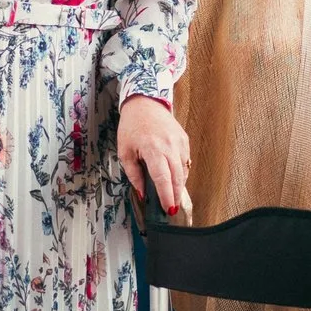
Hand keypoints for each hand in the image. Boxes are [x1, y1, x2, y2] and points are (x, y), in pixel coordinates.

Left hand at [117, 96, 192, 219]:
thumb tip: (142, 194)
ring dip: (178, 185)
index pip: (163, 178)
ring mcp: (179, 142)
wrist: (145, 102)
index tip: (168, 209)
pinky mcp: (184, 139)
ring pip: (183, 170)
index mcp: (152, 149)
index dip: (166, 196)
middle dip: (175, 195)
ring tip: (172, 195)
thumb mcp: (125, 152)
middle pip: (177, 177)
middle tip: (171, 208)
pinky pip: (185, 161)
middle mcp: (169, 146)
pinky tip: (174, 178)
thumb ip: (134, 175)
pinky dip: (181, 172)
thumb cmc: (131, 126)